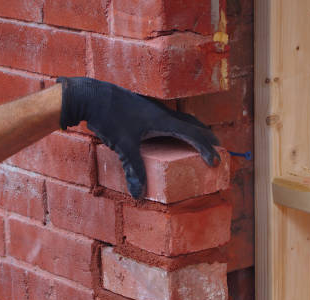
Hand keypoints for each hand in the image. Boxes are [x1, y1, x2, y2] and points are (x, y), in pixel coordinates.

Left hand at [57, 77, 219, 198]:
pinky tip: (169, 134)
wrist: (92, 95)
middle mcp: (162, 113)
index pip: (192, 135)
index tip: (217, 161)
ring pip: (181, 119)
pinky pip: (169, 118)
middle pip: (192, 124)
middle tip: (217, 148)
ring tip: (199, 140)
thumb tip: (140, 194)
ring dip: (193, 130)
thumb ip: (133, 169)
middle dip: (206, 137)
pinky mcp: (143, 109)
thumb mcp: (123, 146)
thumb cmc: (109, 117)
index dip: (206, 148)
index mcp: (163, 121)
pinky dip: (179, 127)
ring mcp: (153, 109)